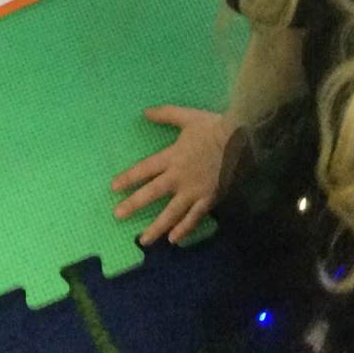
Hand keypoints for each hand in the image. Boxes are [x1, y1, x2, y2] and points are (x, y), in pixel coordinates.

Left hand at [111, 106, 232, 246]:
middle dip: (133, 205)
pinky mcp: (209, 199)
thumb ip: (165, 115)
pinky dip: (184, 229)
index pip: (144, 169)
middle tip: (118, 215)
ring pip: (171, 213)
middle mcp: (179, 177)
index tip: (113, 188)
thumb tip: (145, 112)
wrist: (240, 140)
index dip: (128, 178)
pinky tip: (174, 240)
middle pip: (152, 193)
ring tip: (144, 240)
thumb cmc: (213, 127)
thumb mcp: (187, 117)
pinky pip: (194, 218)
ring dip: (156, 227)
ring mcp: (194, 191)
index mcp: (171, 157)